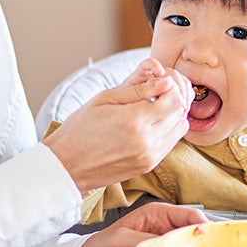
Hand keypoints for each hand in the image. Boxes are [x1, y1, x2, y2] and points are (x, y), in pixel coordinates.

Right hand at [45, 58, 191, 191]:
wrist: (66, 165)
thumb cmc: (80, 128)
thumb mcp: (105, 99)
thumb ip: (138, 88)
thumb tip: (166, 80)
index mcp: (133, 120)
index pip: (174, 99)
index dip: (170, 87)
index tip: (159, 82)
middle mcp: (146, 141)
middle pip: (180, 113)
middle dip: (174, 99)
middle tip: (158, 93)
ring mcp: (148, 157)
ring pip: (179, 129)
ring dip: (173, 115)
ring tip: (154, 108)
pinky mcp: (148, 165)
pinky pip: (170, 143)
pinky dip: (167, 130)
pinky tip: (150, 124)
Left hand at [75, 202, 207, 246]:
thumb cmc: (101, 246)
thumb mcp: (121, 240)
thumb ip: (145, 241)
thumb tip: (167, 246)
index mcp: (158, 214)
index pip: (190, 215)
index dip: (204, 227)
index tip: (212, 242)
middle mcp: (166, 228)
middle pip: (196, 234)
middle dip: (206, 245)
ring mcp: (167, 246)